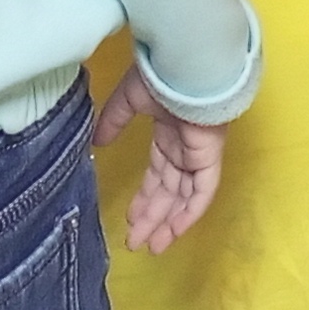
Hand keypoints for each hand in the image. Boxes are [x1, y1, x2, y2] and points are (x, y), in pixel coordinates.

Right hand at [92, 75, 227, 252]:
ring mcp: (199, 152)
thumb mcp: (129, 99)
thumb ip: (114, 120)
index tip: (129, 217)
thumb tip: (97, 142)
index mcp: (168, 132)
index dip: (145, 197)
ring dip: (168, 222)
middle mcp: (185, 146)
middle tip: (135, 241)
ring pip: (185, 196)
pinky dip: (189, 213)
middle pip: (170, 190)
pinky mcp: (210, 155)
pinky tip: (172, 233)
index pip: (159, 173)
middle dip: (152, 217)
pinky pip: (203, 191)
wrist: (186, 62)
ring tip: (152, 246)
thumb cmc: (160, 75)